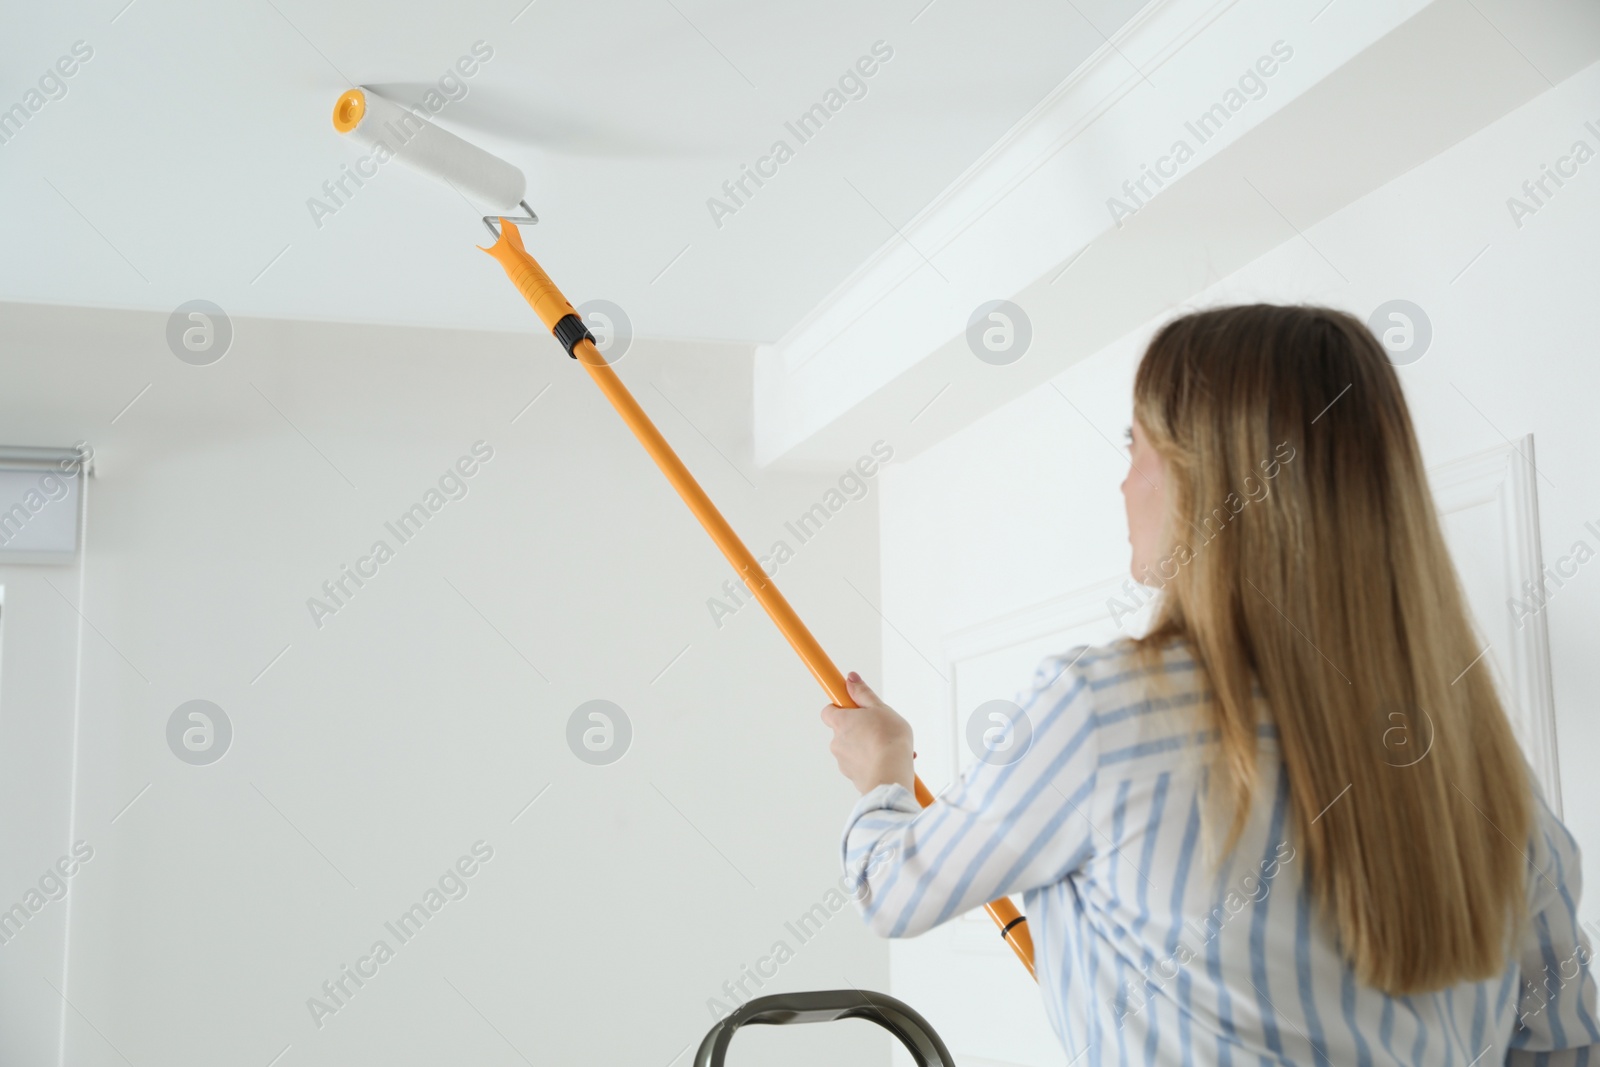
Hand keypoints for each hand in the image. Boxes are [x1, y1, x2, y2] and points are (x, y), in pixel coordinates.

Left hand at [820, 672, 914, 794]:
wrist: (891, 776)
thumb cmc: (888, 741)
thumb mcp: (880, 708)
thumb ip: (863, 693)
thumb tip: (850, 679)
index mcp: (841, 723)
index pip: (828, 711)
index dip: (841, 707)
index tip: (853, 706)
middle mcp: (837, 742)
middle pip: (844, 731)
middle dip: (860, 729)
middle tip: (879, 727)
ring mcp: (843, 762)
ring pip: (854, 749)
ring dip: (868, 746)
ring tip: (889, 746)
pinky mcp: (853, 778)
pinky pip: (860, 765)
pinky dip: (872, 762)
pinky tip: (889, 760)